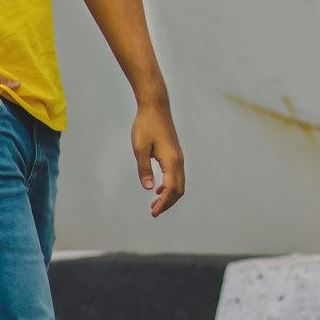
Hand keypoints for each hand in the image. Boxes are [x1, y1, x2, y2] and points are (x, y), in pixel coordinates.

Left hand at [132, 94, 184, 217]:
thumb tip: (148, 188)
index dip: (163, 203)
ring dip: (169, 195)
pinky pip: (176, 175)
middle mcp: (179, 161)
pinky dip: (170, 186)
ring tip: (155, 204)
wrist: (155, 107)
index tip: (153, 212)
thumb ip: (144, 169)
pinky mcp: (175, 154)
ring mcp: (178, 157)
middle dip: (167, 203)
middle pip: (178, 189)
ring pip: (179, 183)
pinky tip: (158, 188)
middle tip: (153, 212)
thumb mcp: (140, 148)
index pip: (171, 189)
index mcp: (171, 161)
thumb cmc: (146, 125)